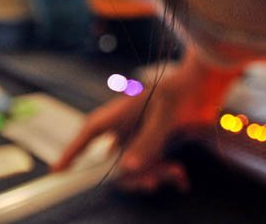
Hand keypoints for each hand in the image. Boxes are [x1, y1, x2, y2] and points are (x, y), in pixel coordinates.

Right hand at [51, 48, 238, 191]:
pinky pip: (153, 166)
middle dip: (132, 177)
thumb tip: (126, 168)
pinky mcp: (156, 142)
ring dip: (154, 175)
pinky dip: (165, 174)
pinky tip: (180, 179)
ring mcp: (140, 135)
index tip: (58, 170)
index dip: (72, 151)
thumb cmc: (180, 89)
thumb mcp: (165, 115)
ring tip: (176, 174)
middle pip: (114, 162)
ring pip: (135, 167)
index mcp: (119, 113)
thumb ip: (148, 142)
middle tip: (154, 181)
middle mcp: (126, 127)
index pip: (89, 133)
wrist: (207, 83)